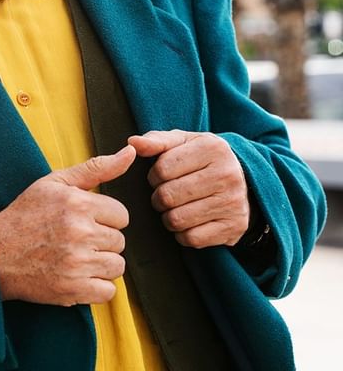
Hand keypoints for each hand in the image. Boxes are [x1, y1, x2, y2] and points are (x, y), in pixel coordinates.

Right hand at [0, 146, 135, 305]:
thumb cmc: (25, 215)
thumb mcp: (54, 183)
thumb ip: (96, 168)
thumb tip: (131, 151)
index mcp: (77, 204)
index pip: (121, 215)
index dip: (103, 218)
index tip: (81, 221)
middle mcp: (80, 232)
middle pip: (120, 241)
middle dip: (101, 241)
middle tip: (73, 240)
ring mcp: (77, 263)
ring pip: (117, 266)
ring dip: (100, 264)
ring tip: (74, 258)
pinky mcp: (74, 289)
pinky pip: (108, 291)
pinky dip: (95, 287)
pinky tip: (75, 275)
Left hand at [127, 130, 249, 247]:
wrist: (246, 182)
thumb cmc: (203, 160)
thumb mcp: (183, 142)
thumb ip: (156, 141)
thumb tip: (133, 142)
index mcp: (212, 148)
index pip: (162, 169)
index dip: (154, 176)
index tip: (161, 177)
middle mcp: (227, 175)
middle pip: (167, 196)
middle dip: (159, 198)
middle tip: (166, 195)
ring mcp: (233, 203)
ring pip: (176, 220)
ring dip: (168, 217)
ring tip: (176, 208)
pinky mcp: (234, 227)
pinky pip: (191, 238)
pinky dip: (183, 234)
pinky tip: (190, 222)